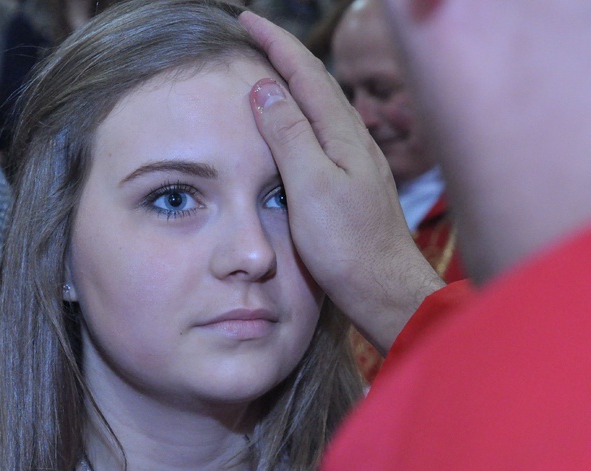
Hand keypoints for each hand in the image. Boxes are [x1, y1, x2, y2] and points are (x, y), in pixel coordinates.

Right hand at [240, 11, 443, 352]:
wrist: (382, 286)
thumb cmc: (347, 244)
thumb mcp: (311, 185)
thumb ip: (289, 134)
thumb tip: (265, 87)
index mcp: (341, 133)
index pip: (304, 72)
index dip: (274, 42)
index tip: (245, 20)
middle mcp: (352, 137)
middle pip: (315, 81)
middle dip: (283, 52)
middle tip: (253, 35)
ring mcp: (355, 158)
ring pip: (319, 104)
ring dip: (292, 80)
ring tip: (267, 68)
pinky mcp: (350, 178)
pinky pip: (320, 129)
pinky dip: (300, 112)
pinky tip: (293, 123)